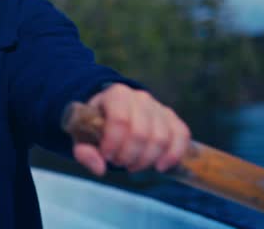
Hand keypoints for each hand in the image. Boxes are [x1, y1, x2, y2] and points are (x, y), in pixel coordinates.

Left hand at [72, 83, 190, 176]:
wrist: (113, 111)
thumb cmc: (96, 125)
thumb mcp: (82, 135)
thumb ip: (84, 151)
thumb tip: (100, 168)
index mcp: (115, 95)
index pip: (120, 120)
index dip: (114, 144)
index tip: (107, 156)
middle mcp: (139, 97)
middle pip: (141, 132)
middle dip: (129, 156)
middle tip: (119, 163)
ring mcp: (158, 106)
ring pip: (161, 137)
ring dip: (147, 159)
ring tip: (133, 165)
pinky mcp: (172, 118)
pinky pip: (181, 135)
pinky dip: (173, 154)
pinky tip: (160, 166)